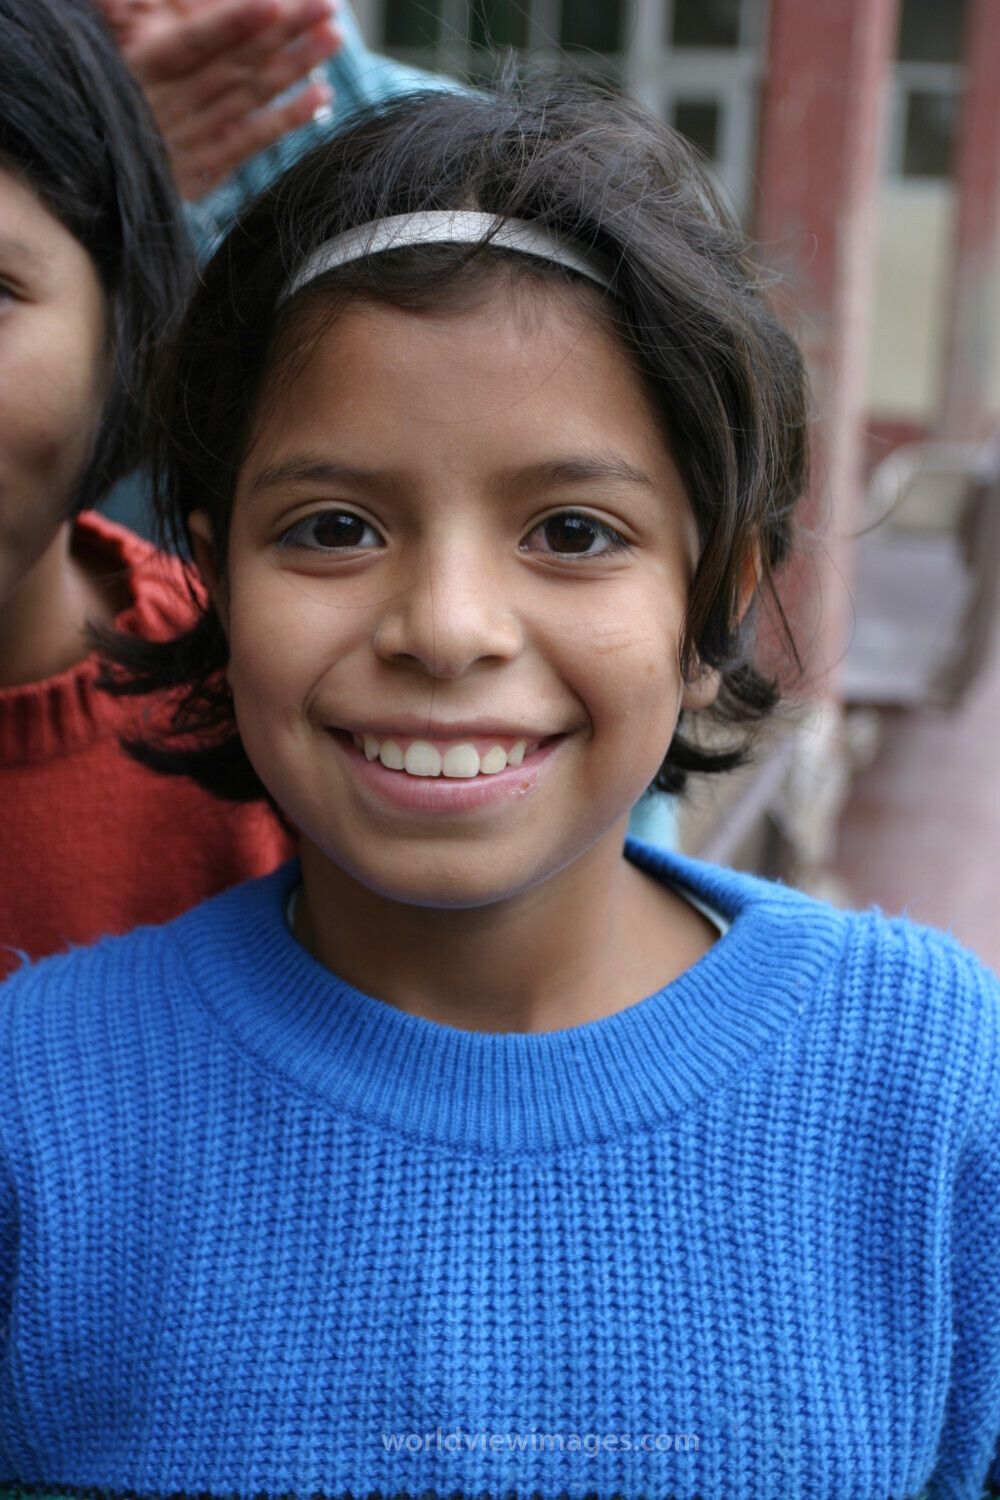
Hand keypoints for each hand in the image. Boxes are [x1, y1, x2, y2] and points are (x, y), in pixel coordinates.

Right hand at [100, 0, 341, 200]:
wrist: (80, 186)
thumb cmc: (90, 106)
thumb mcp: (98, 58)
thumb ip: (129, 24)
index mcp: (138, 72)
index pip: (192, 43)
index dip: (231, 23)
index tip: (271, 1)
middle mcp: (167, 106)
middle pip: (234, 63)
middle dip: (284, 32)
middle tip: (326, 5)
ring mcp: (188, 142)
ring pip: (249, 98)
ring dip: (296, 66)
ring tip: (333, 37)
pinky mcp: (201, 173)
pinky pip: (250, 143)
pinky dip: (287, 120)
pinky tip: (321, 95)